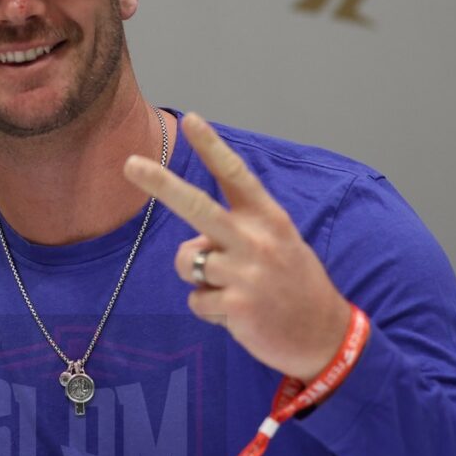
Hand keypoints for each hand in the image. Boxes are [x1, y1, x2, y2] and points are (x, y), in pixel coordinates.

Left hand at [124, 113, 351, 381]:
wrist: (326, 336)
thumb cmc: (294, 285)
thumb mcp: (279, 243)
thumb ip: (238, 234)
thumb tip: (195, 244)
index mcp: (269, 219)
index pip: (236, 175)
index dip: (212, 146)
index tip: (191, 118)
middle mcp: (256, 240)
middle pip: (198, 207)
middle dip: (161, 184)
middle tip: (130, 164)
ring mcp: (246, 274)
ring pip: (186, 262)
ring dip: (198, 278)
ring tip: (231, 289)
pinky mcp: (237, 306)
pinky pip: (196, 300)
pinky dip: (208, 308)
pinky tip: (238, 313)